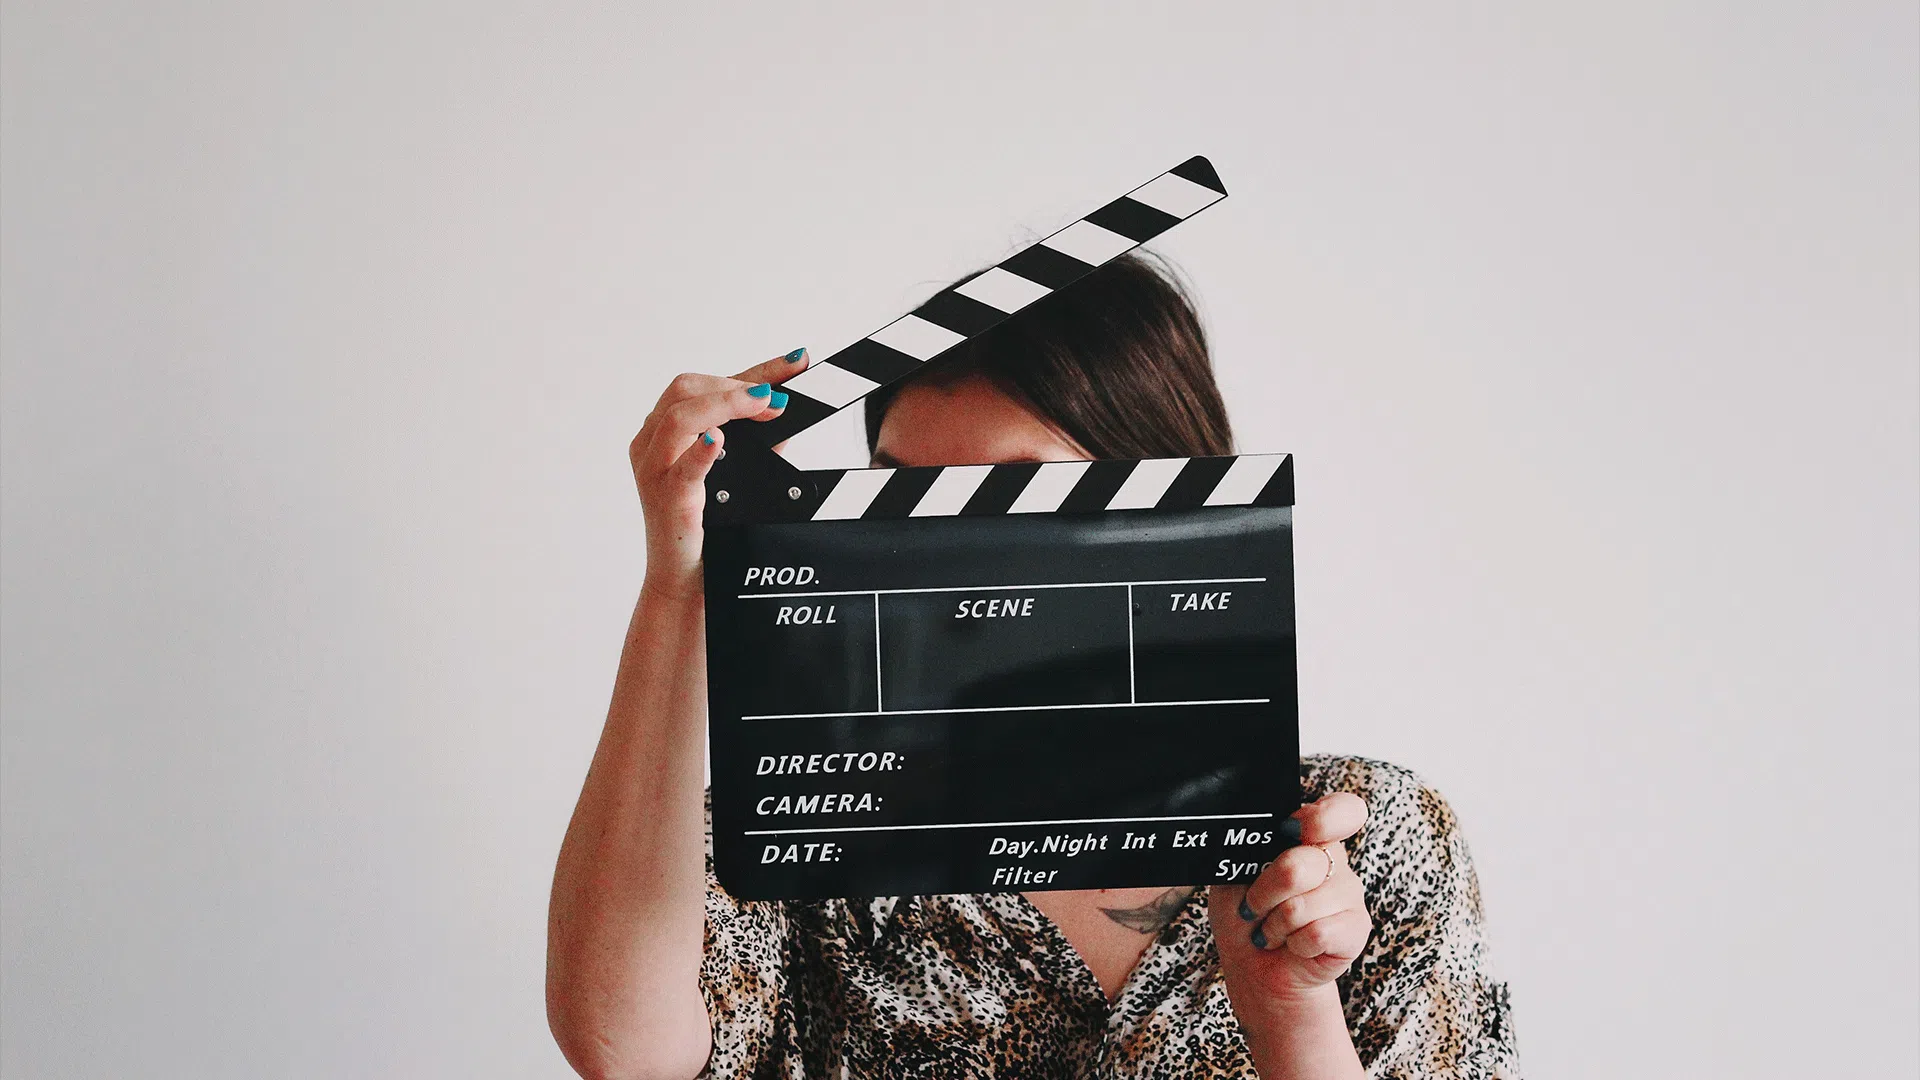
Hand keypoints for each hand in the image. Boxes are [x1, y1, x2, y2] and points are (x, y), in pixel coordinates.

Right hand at [628, 349, 809, 584]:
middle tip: (779, 397)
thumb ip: (759, 440)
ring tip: (763, 404)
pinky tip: (718, 440)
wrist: (686, 580)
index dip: (754, 369)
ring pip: (679, 416)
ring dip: (726, 403)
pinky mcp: (666, 499)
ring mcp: (654, 470)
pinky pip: (680, 468)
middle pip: (686, 389)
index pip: (705, 384)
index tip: (796, 361)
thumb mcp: (740, 472)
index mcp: (664, 430)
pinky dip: (701, 451)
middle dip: (737, 384)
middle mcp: (652, 443)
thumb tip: (787, 406)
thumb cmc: (709, 526)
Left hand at [1208, 793, 1370, 1009]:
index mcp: (1308, 837)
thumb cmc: (1245, 915)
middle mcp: (1334, 860)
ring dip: (1275, 925)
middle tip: (1253, 907)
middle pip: (1300, 865)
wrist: (1255, 968)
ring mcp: (1350, 894)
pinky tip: (1294, 946)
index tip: (1291, 829)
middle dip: (1264, 893)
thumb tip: (1257, 833)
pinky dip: (1294, 944)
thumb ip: (1248, 850)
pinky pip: (1318, 933)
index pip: (1342, 811)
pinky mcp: (1357, 928)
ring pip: (1303, 906)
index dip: (1323, 817)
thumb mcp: (1234, 876)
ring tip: (1273, 930)